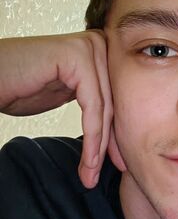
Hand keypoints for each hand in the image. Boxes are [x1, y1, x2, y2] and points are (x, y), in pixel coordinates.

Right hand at [0, 31, 112, 187]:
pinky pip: (92, 104)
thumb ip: (93, 101)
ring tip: (91, 175)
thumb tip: (119, 130)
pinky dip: (92, 137)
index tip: (118, 164)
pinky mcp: (77, 56)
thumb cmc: (19, 86)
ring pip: (104, 107)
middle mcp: (100, 43)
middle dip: (111, 144)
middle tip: (108, 174)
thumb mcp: (65, 94)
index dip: (116, 136)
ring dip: (99, 148)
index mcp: (100, 50)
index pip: (117, 98)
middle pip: (113, 103)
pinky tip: (88, 161)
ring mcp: (89, 46)